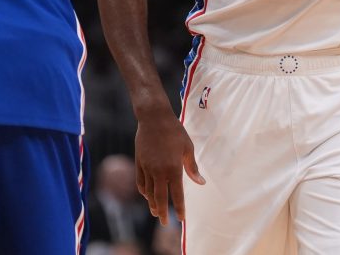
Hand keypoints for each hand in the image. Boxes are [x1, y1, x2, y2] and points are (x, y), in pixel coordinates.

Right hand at [135, 111, 204, 225]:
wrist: (153, 117)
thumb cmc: (174, 131)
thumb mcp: (188, 148)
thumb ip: (192, 167)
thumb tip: (201, 182)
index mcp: (173, 169)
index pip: (177, 195)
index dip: (179, 208)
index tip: (181, 219)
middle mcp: (158, 171)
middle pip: (160, 198)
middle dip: (162, 212)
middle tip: (164, 223)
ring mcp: (147, 167)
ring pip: (148, 192)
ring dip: (152, 204)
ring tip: (155, 212)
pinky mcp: (139, 162)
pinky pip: (140, 181)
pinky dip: (143, 191)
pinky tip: (146, 195)